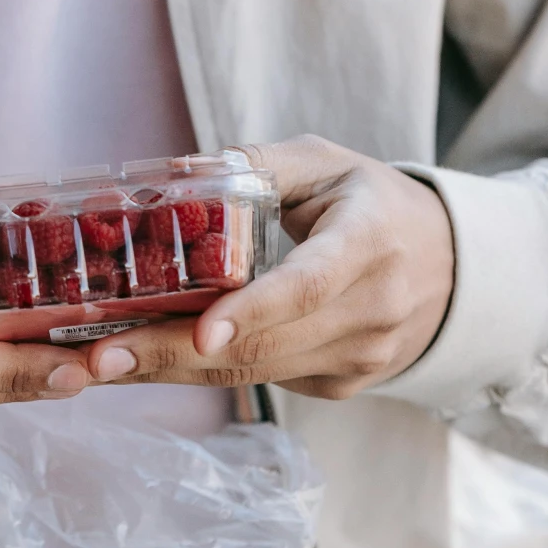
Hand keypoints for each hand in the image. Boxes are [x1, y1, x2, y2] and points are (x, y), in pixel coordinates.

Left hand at [80, 135, 454, 398]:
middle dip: (171, 354)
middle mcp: (371, 311)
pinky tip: (148, 362)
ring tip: (99, 364)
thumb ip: (259, 162)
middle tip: (97, 357)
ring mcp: (361, 358)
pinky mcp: (343, 385)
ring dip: (172, 371)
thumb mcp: (326, 163)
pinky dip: (204, 373)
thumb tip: (177, 170)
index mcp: (368, 243)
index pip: (306, 286)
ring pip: (255, 373)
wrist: (451, 266)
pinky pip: (265, 381)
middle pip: (263, 345)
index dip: (251, 311)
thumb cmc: (372, 203)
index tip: (199, 333)